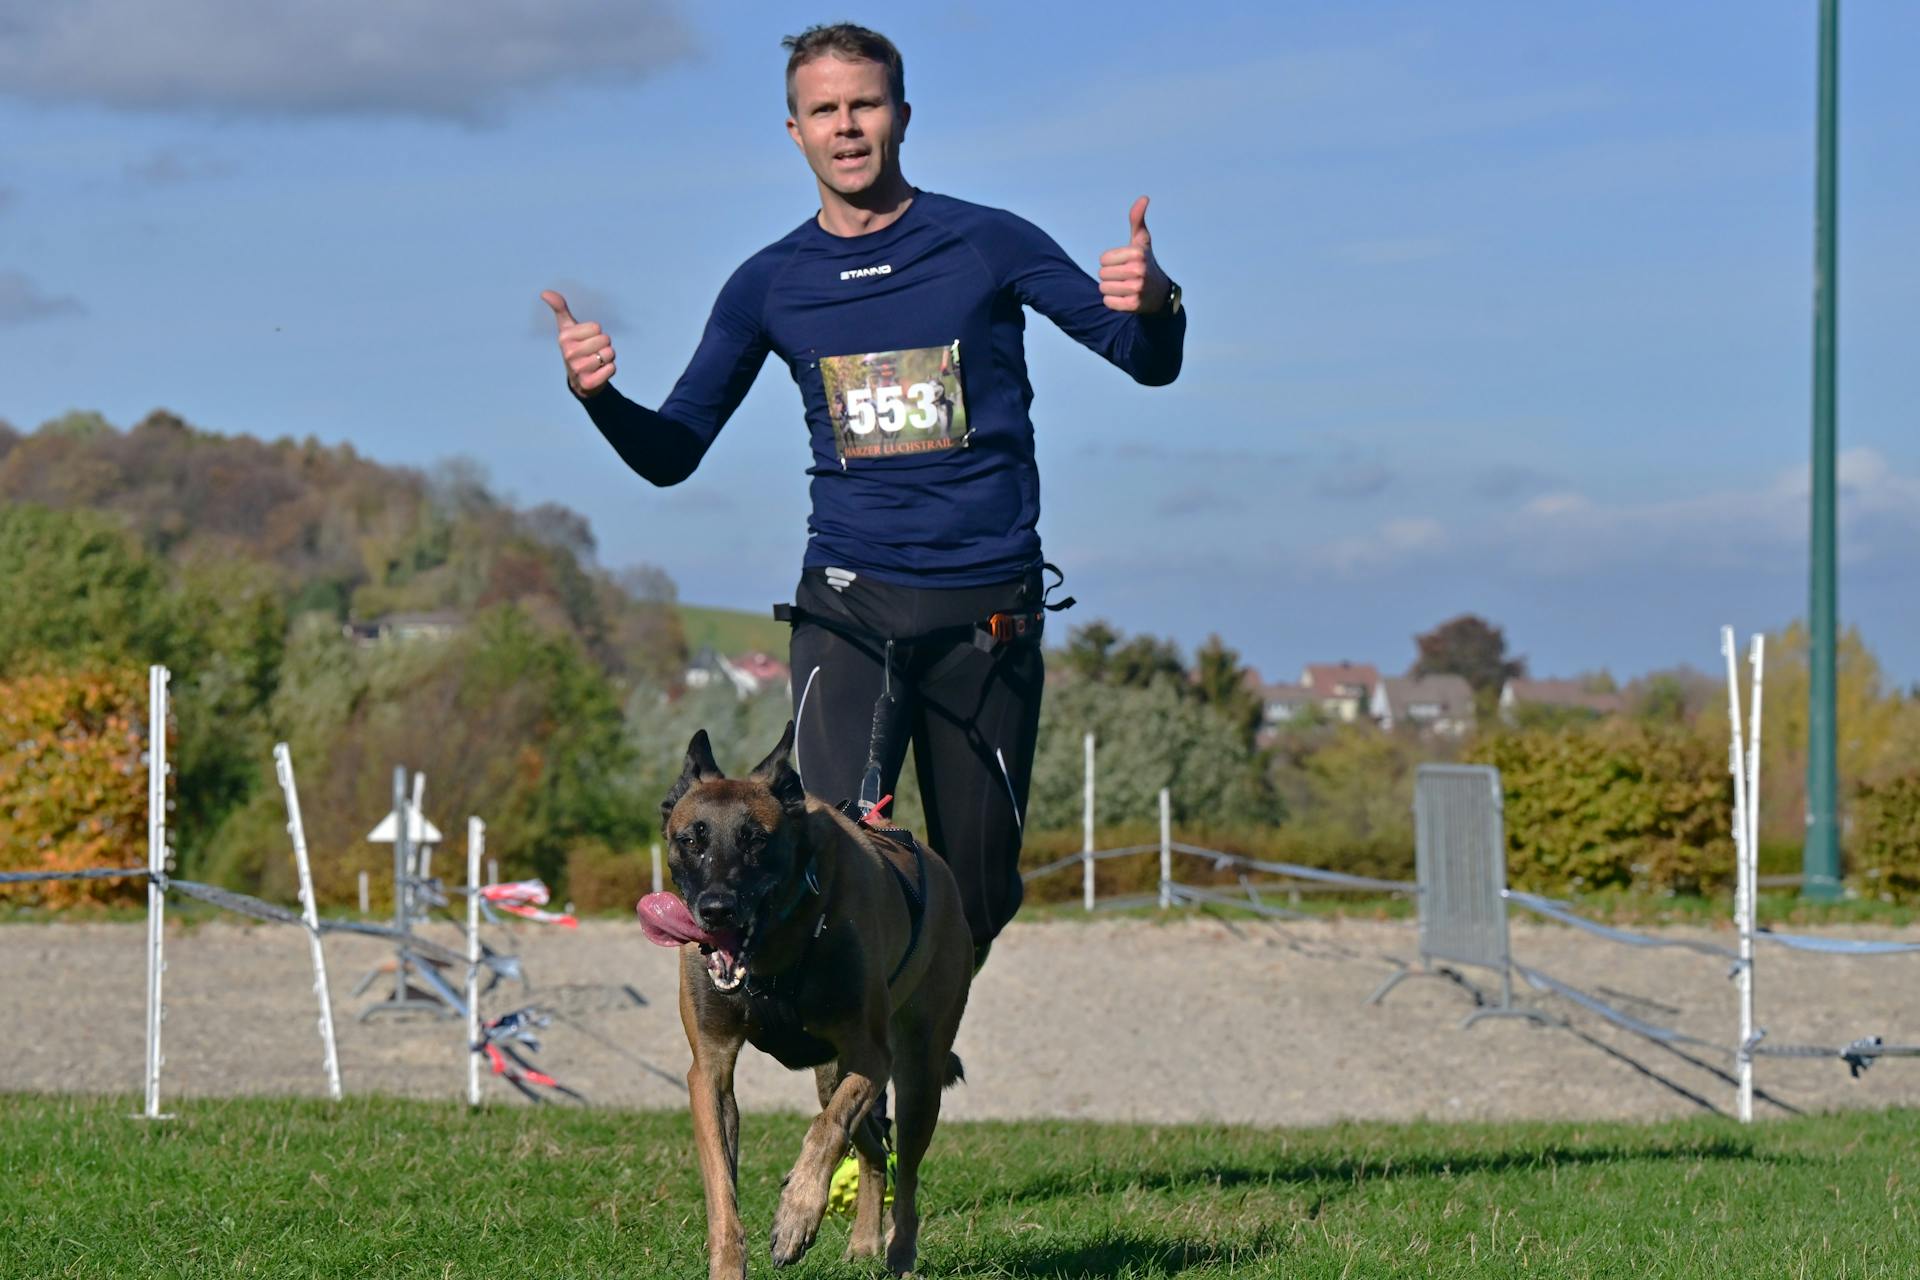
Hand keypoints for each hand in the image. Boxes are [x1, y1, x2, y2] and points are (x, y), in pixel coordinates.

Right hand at [542, 289, 616, 397]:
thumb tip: (544, 292)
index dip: (596, 333)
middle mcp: (568, 353)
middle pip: (605, 339)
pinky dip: (610, 369)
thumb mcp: (566, 328)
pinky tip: (599, 372)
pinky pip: (612, 368)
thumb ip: (559, 309)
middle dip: (604, 345)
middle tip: (593, 352)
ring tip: (596, 362)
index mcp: (564, 337)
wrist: (579, 380)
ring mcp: (578, 369)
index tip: (587, 340)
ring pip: (610, 353)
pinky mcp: (588, 383)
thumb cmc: (575, 348)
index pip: (596, 327)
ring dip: (608, 358)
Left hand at [1098, 196, 1172, 314]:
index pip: (1103, 259)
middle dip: (1109, 276)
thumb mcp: (1142, 241)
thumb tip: (1144, 198)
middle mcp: (1138, 270)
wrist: (1160, 293)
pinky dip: (1113, 301)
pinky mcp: (1133, 305)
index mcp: (1137, 253)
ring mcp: (1137, 289)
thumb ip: (1137, 219)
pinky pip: (1108, 302)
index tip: (1124, 263)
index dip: (1110, 262)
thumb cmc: (1145, 262)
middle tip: (1125, 276)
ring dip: (1110, 289)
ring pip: (1103, 288)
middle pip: (1102, 274)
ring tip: (1124, 286)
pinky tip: (1125, 297)